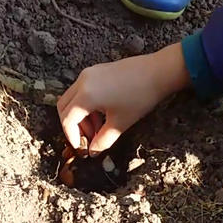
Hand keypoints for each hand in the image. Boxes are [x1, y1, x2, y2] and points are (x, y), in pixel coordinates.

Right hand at [57, 43, 190, 152]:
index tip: (81, 148)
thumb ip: (103, 141)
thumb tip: (93, 151)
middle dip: (72, 126)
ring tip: (98, 128)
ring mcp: (89, 73)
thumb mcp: (120, 124)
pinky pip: (82, 89)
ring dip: (80, 116)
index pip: (67, 119)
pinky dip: (86, 104)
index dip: (71, 136)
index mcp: (86, 95)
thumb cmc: (140, 97)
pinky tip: (102, 114)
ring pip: (73, 98)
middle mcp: (82, 81)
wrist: (158, 72)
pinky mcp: (97, 70)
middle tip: (87, 139)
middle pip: (64, 107)